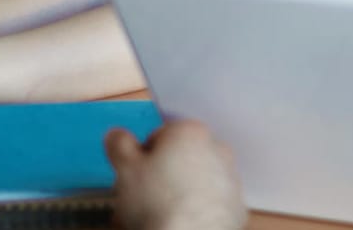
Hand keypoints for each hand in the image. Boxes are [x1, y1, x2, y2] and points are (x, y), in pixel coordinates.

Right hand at [106, 120, 245, 229]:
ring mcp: (230, 177)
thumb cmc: (157, 202)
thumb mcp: (126, 169)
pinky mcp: (236, 204)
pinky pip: (212, 201)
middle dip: (165, 172)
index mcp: (189, 132)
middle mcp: (216, 148)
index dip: (143, 157)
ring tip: (165, 212)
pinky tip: (184, 220)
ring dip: (183, 189)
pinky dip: (200, 208)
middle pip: (182, 156)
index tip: (136, 176)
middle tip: (146, 196)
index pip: (160, 136)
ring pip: (199, 178)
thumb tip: (117, 135)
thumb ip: (120, 145)